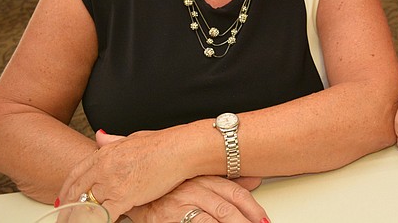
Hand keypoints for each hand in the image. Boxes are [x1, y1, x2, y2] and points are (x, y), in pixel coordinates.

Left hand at [59, 128, 192, 217]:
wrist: (180, 150)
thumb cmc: (163, 144)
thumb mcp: (132, 138)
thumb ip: (112, 141)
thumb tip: (100, 136)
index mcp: (104, 153)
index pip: (76, 174)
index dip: (66, 189)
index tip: (63, 199)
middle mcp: (103, 168)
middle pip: (77, 192)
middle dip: (68, 207)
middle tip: (66, 216)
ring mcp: (112, 183)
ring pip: (87, 206)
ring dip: (82, 217)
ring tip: (78, 222)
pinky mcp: (123, 197)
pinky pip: (104, 216)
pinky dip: (100, 221)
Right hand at [124, 175, 266, 222]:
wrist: (133, 191)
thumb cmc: (168, 187)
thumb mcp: (200, 178)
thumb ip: (227, 181)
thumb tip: (255, 181)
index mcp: (204, 178)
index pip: (235, 194)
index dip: (253, 208)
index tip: (264, 219)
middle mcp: (194, 190)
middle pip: (227, 210)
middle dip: (246, 222)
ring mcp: (180, 207)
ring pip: (213, 221)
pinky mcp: (168, 220)